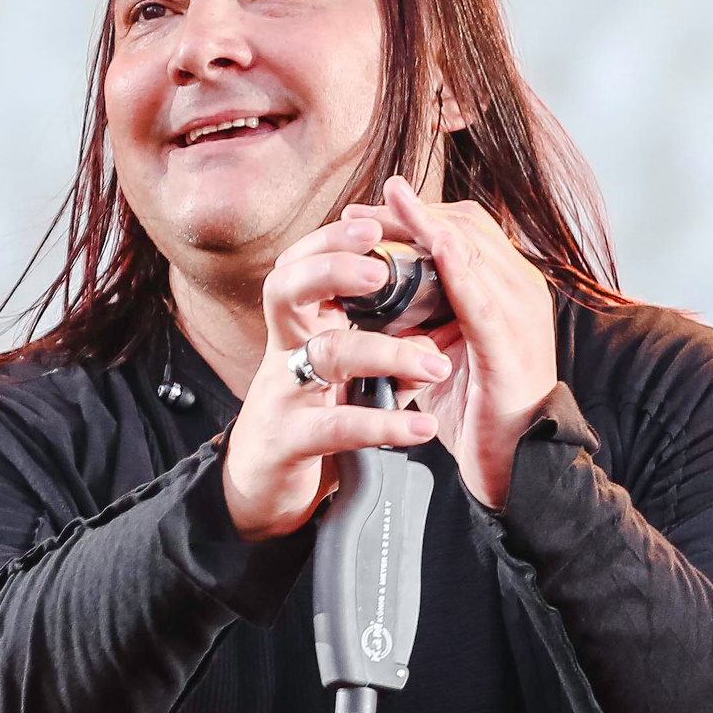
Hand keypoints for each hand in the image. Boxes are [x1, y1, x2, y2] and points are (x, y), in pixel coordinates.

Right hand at [222, 212, 449, 539]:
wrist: (265, 486)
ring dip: (386, 353)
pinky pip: (335, 426)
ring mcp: (281, 392)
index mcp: (300, 323)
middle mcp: (284, 348)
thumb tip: (447, 314)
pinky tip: (422, 426)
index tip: (372, 226)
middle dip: (332, 269)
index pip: (303, 263)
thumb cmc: (315, 415)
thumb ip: (387, 341)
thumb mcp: (348, 371)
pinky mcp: (287, 440)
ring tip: (435, 363)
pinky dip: (383, 425)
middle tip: (382, 270)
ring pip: (326, 354)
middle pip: (287, 289)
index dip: (332, 241)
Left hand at [340, 175, 557, 509]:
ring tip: (385, 208)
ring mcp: (520, 314)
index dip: (416, 213)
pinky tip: (434, 246)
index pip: (464, 227)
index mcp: (507, 287)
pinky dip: (457, 268)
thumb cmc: (477, 407)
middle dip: (410, 213)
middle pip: (465, 227)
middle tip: (358, 210)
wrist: (516, 462)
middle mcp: (520, 290)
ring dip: (425, 226)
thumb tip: (369, 297)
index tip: (367, 212)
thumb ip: (419, 318)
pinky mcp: (510, 346)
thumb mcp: (442, 350)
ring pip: (472, 250)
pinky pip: (481, 298)